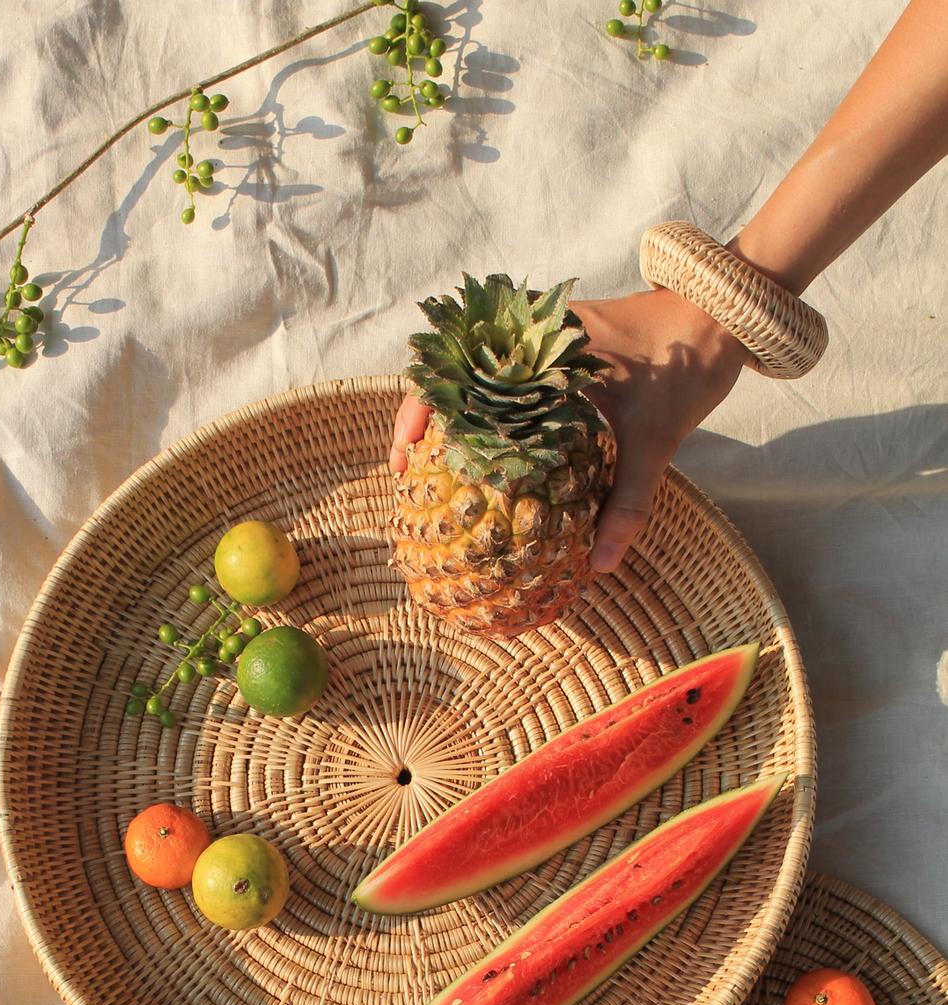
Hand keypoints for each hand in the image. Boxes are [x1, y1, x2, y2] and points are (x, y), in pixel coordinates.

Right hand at [388, 287, 747, 571]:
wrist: (723, 316)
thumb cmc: (686, 366)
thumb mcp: (655, 442)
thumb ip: (627, 504)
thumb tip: (600, 564)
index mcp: (537, 346)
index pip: (451, 371)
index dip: (415, 414)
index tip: (406, 460)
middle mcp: (529, 337)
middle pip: (453, 378)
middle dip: (427, 428)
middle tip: (416, 480)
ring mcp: (541, 342)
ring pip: (477, 381)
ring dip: (456, 422)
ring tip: (442, 472)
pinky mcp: (557, 353)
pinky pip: (508, 384)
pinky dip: (491, 416)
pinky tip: (491, 457)